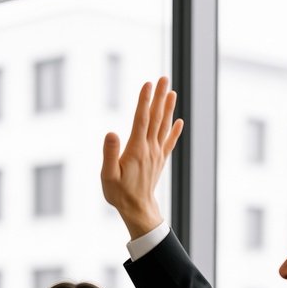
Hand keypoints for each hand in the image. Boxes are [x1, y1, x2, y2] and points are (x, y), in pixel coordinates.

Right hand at [100, 76, 183, 239]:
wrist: (137, 209)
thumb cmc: (119, 193)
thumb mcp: (107, 175)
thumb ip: (109, 154)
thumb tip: (111, 132)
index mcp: (136, 150)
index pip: (141, 120)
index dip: (144, 100)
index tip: (147, 83)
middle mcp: (149, 149)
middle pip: (155, 118)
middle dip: (159, 97)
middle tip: (163, 78)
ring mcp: (156, 154)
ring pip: (163, 127)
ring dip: (168, 108)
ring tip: (171, 91)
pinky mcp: (159, 161)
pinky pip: (169, 142)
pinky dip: (174, 131)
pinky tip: (179, 121)